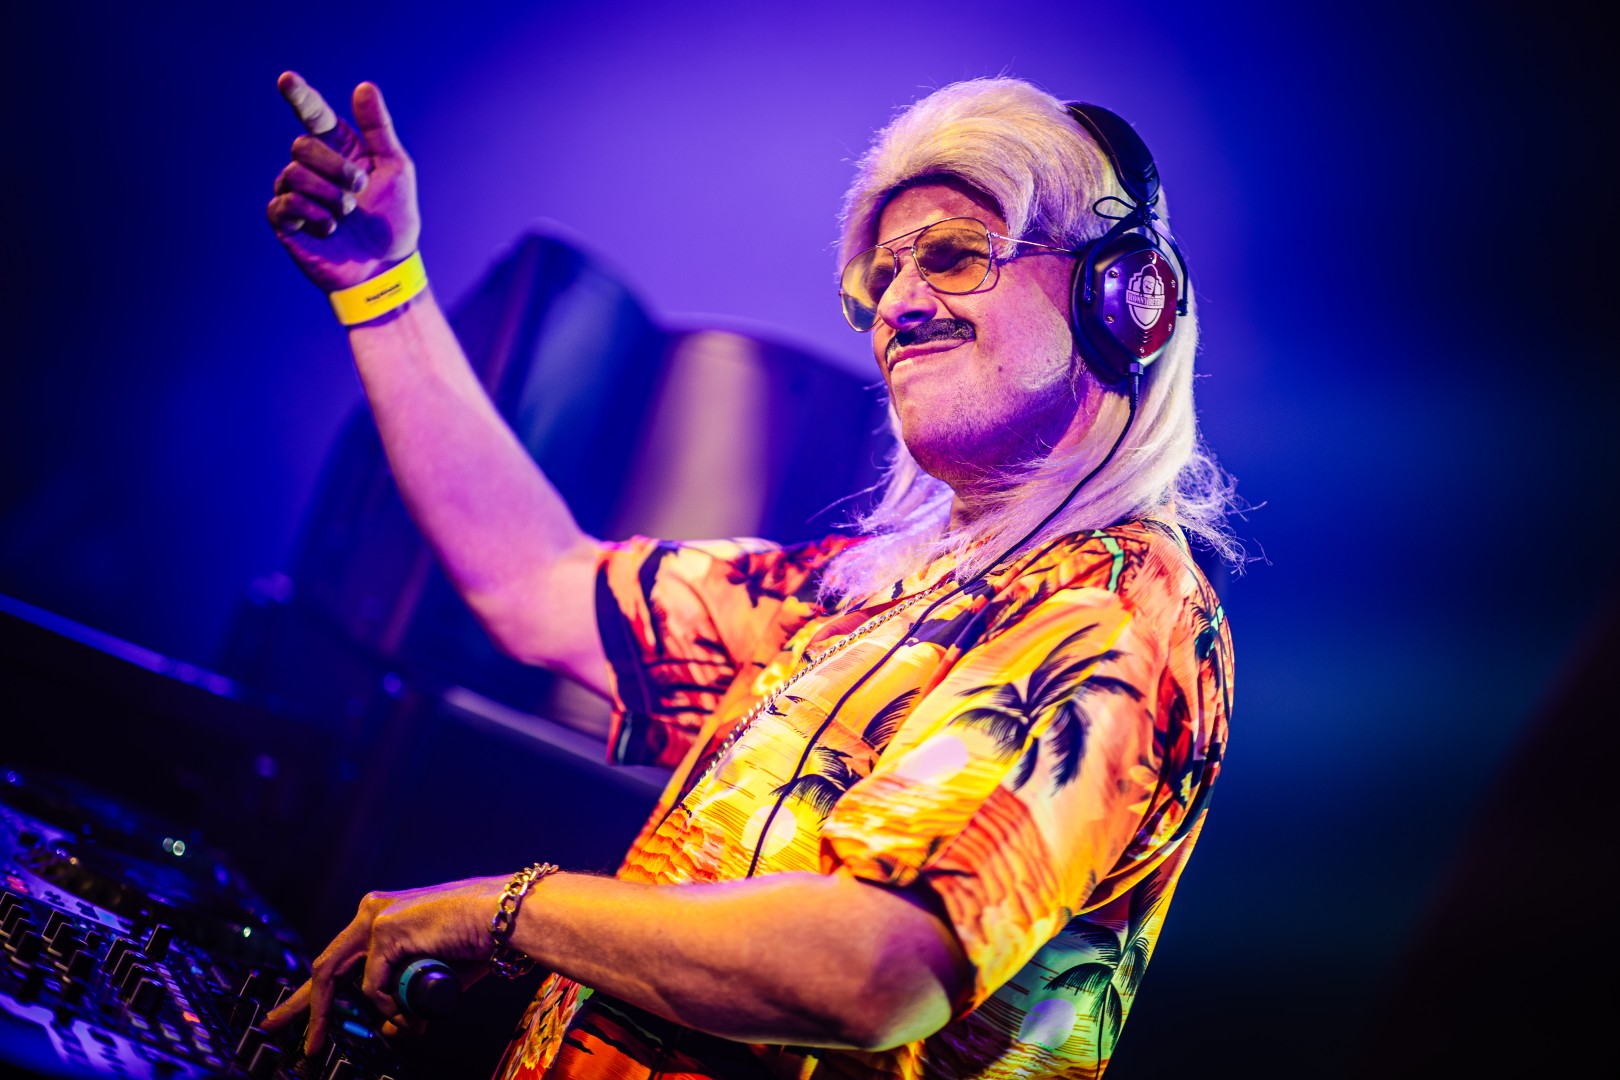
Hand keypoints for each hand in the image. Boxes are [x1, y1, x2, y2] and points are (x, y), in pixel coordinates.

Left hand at [262, 876, 501, 1056]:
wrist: (503, 916)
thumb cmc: (477, 941)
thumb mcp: (431, 974)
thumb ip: (407, 994)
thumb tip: (390, 1024)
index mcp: (382, 917)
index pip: (339, 958)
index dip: (314, 990)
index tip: (294, 1013)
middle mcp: (372, 912)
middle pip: (323, 964)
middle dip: (299, 1002)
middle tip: (274, 1026)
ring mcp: (375, 918)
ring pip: (336, 976)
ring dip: (336, 1014)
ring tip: (340, 1038)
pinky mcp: (385, 930)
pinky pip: (372, 985)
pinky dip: (387, 1005)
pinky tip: (405, 1009)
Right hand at [266, 72, 419, 292]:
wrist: (386, 266)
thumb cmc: (392, 219)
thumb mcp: (396, 170)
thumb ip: (379, 129)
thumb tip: (364, 86)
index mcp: (339, 149)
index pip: (313, 114)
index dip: (299, 96)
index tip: (286, 79)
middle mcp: (313, 166)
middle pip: (302, 146)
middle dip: (335, 169)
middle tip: (359, 190)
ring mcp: (295, 192)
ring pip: (293, 175)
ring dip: (330, 197)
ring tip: (347, 215)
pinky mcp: (285, 220)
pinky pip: (285, 204)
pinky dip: (314, 216)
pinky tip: (330, 229)